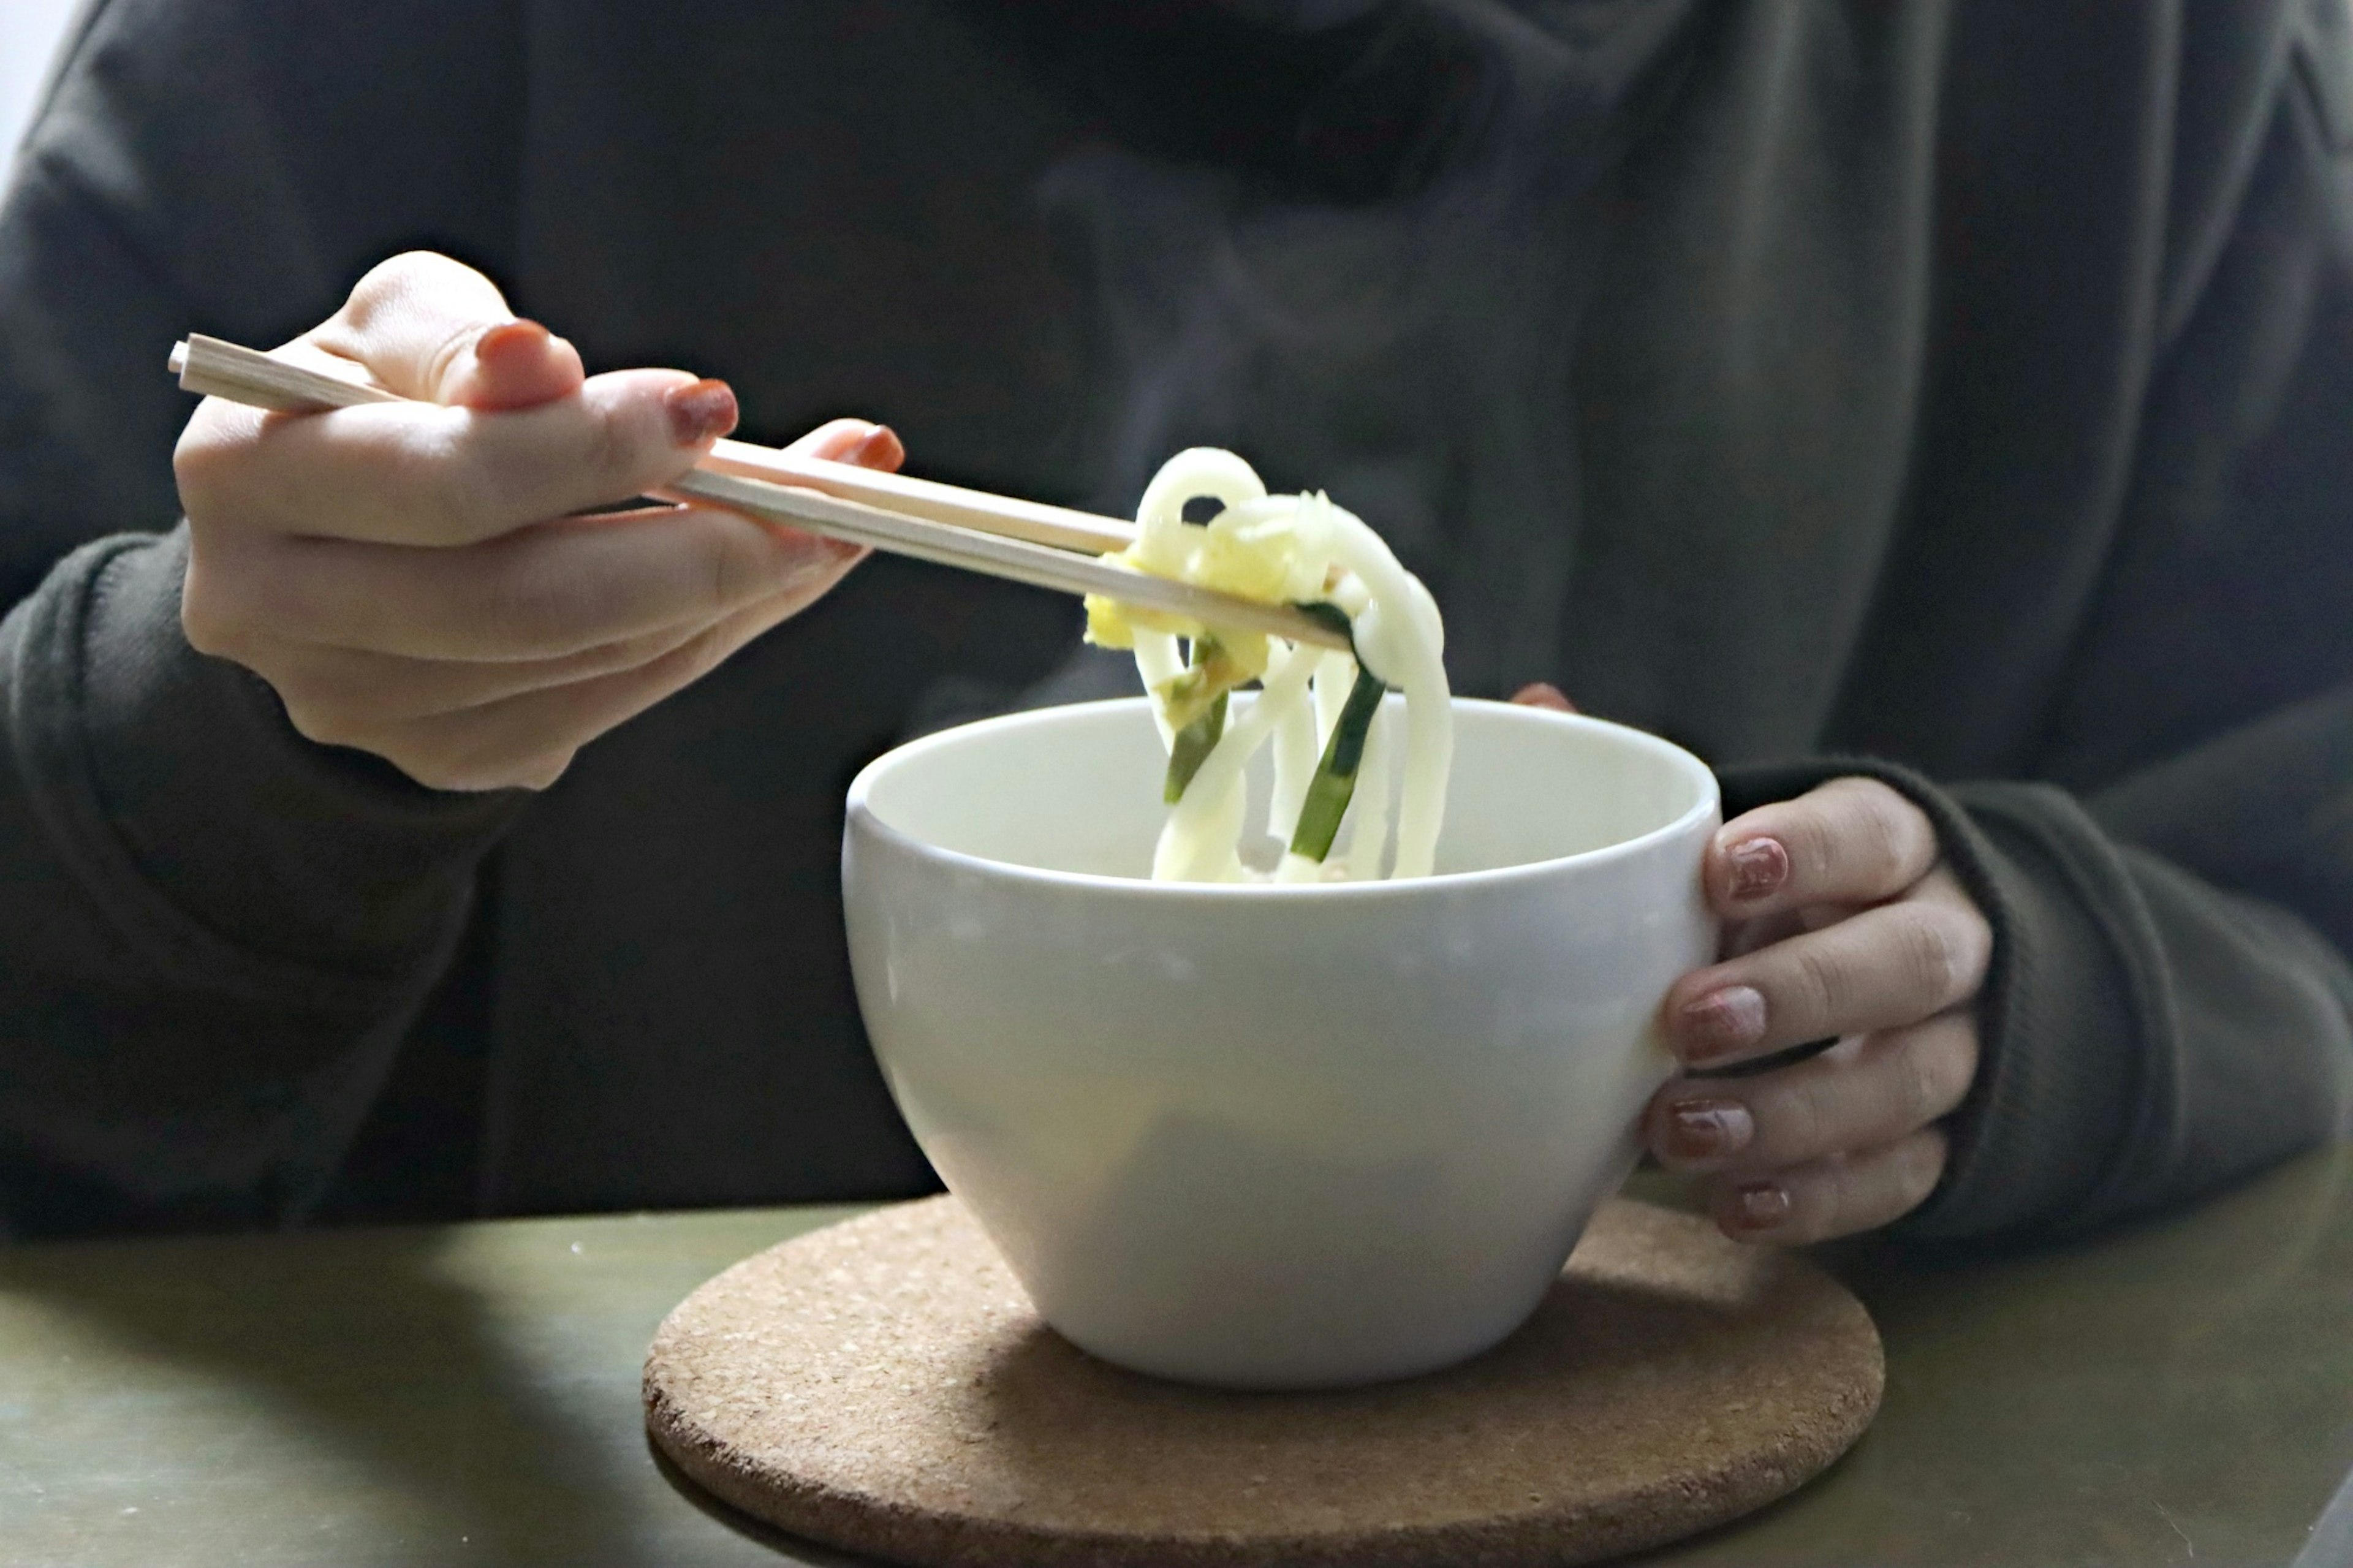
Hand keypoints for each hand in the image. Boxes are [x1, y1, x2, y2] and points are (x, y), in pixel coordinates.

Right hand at [174, 250, 890, 790]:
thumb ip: (461, 335)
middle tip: (821, 495)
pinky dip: (712, 635)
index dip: (591, 448)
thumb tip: (536, 362)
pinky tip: (775, 577)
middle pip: (524, 600)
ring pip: (586, 660)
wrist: (329, 538)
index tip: (711, 409)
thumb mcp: (394, 326)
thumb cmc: (379, 406)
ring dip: (734, 591)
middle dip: (696, 545)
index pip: (447, 480)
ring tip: (828, 520)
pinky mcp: (443, 755)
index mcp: (245, 472)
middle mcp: (278, 607)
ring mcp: (359, 704)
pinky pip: (613, 701)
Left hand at [1508, 686, 1990, 1243]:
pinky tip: (1735, 1206)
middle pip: (1903, 962)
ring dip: (1793, 1113)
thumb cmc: (1793, 901)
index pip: (1868, 835)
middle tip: (1687, 1021)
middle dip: (1798, 993)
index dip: (1803, 853)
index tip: (1720, 868)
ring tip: (1681, 1132)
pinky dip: (1822, 1200)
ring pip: (1907, 1081)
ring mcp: (1959, 1046)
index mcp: (1891, 846)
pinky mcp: (1949, 1141)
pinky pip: (1905, 1178)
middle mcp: (1946, 940)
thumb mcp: (1745, 841)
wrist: (1914, 975)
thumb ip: (1650, 795)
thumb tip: (1534, 706)